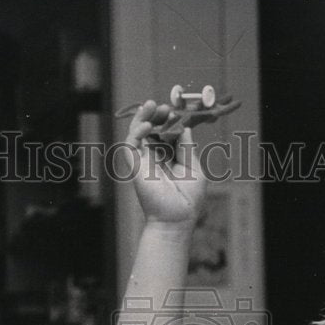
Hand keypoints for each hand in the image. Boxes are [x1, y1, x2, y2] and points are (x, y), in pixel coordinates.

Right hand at [123, 100, 206, 225]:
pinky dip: (137, 131)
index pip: (166, 133)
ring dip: (144, 116)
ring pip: (138, 132)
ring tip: (152, 105)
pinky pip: (130, 143)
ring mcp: (143, 161)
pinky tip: (148, 125)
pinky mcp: (134, 165)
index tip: (176, 112)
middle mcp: (155, 158)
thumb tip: (184, 127)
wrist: (177, 219)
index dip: (170, 121)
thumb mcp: (194, 168)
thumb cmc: (188, 200)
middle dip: (157, 115)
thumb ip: (187, 147)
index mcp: (170, 159)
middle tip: (164, 107)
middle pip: (151, 129)